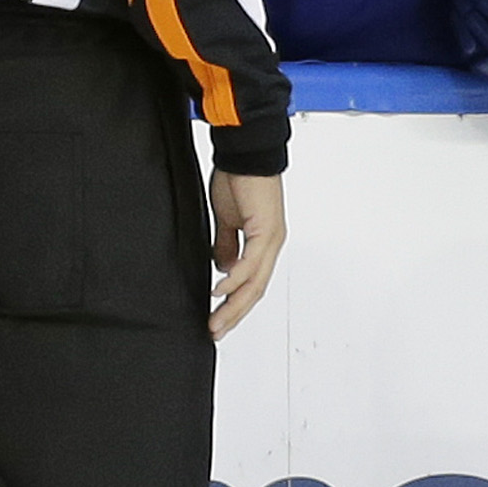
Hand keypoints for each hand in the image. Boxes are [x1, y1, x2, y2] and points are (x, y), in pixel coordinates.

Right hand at [208, 172, 283, 337]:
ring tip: (216, 322)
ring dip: (233, 305)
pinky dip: (235, 279)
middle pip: (255, 291)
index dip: (236, 305)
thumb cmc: (238, 180)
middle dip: (234, 315)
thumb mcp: (228, 219)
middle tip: (216, 332)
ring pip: (254, 283)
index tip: (219, 322)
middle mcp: (271, 245)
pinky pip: (250, 263)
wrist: (246, 154)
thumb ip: (226, 245)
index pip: (252, 284)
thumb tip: (223, 268)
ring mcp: (271, 239)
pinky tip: (221, 291)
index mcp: (263, 244)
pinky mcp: (265, 230)